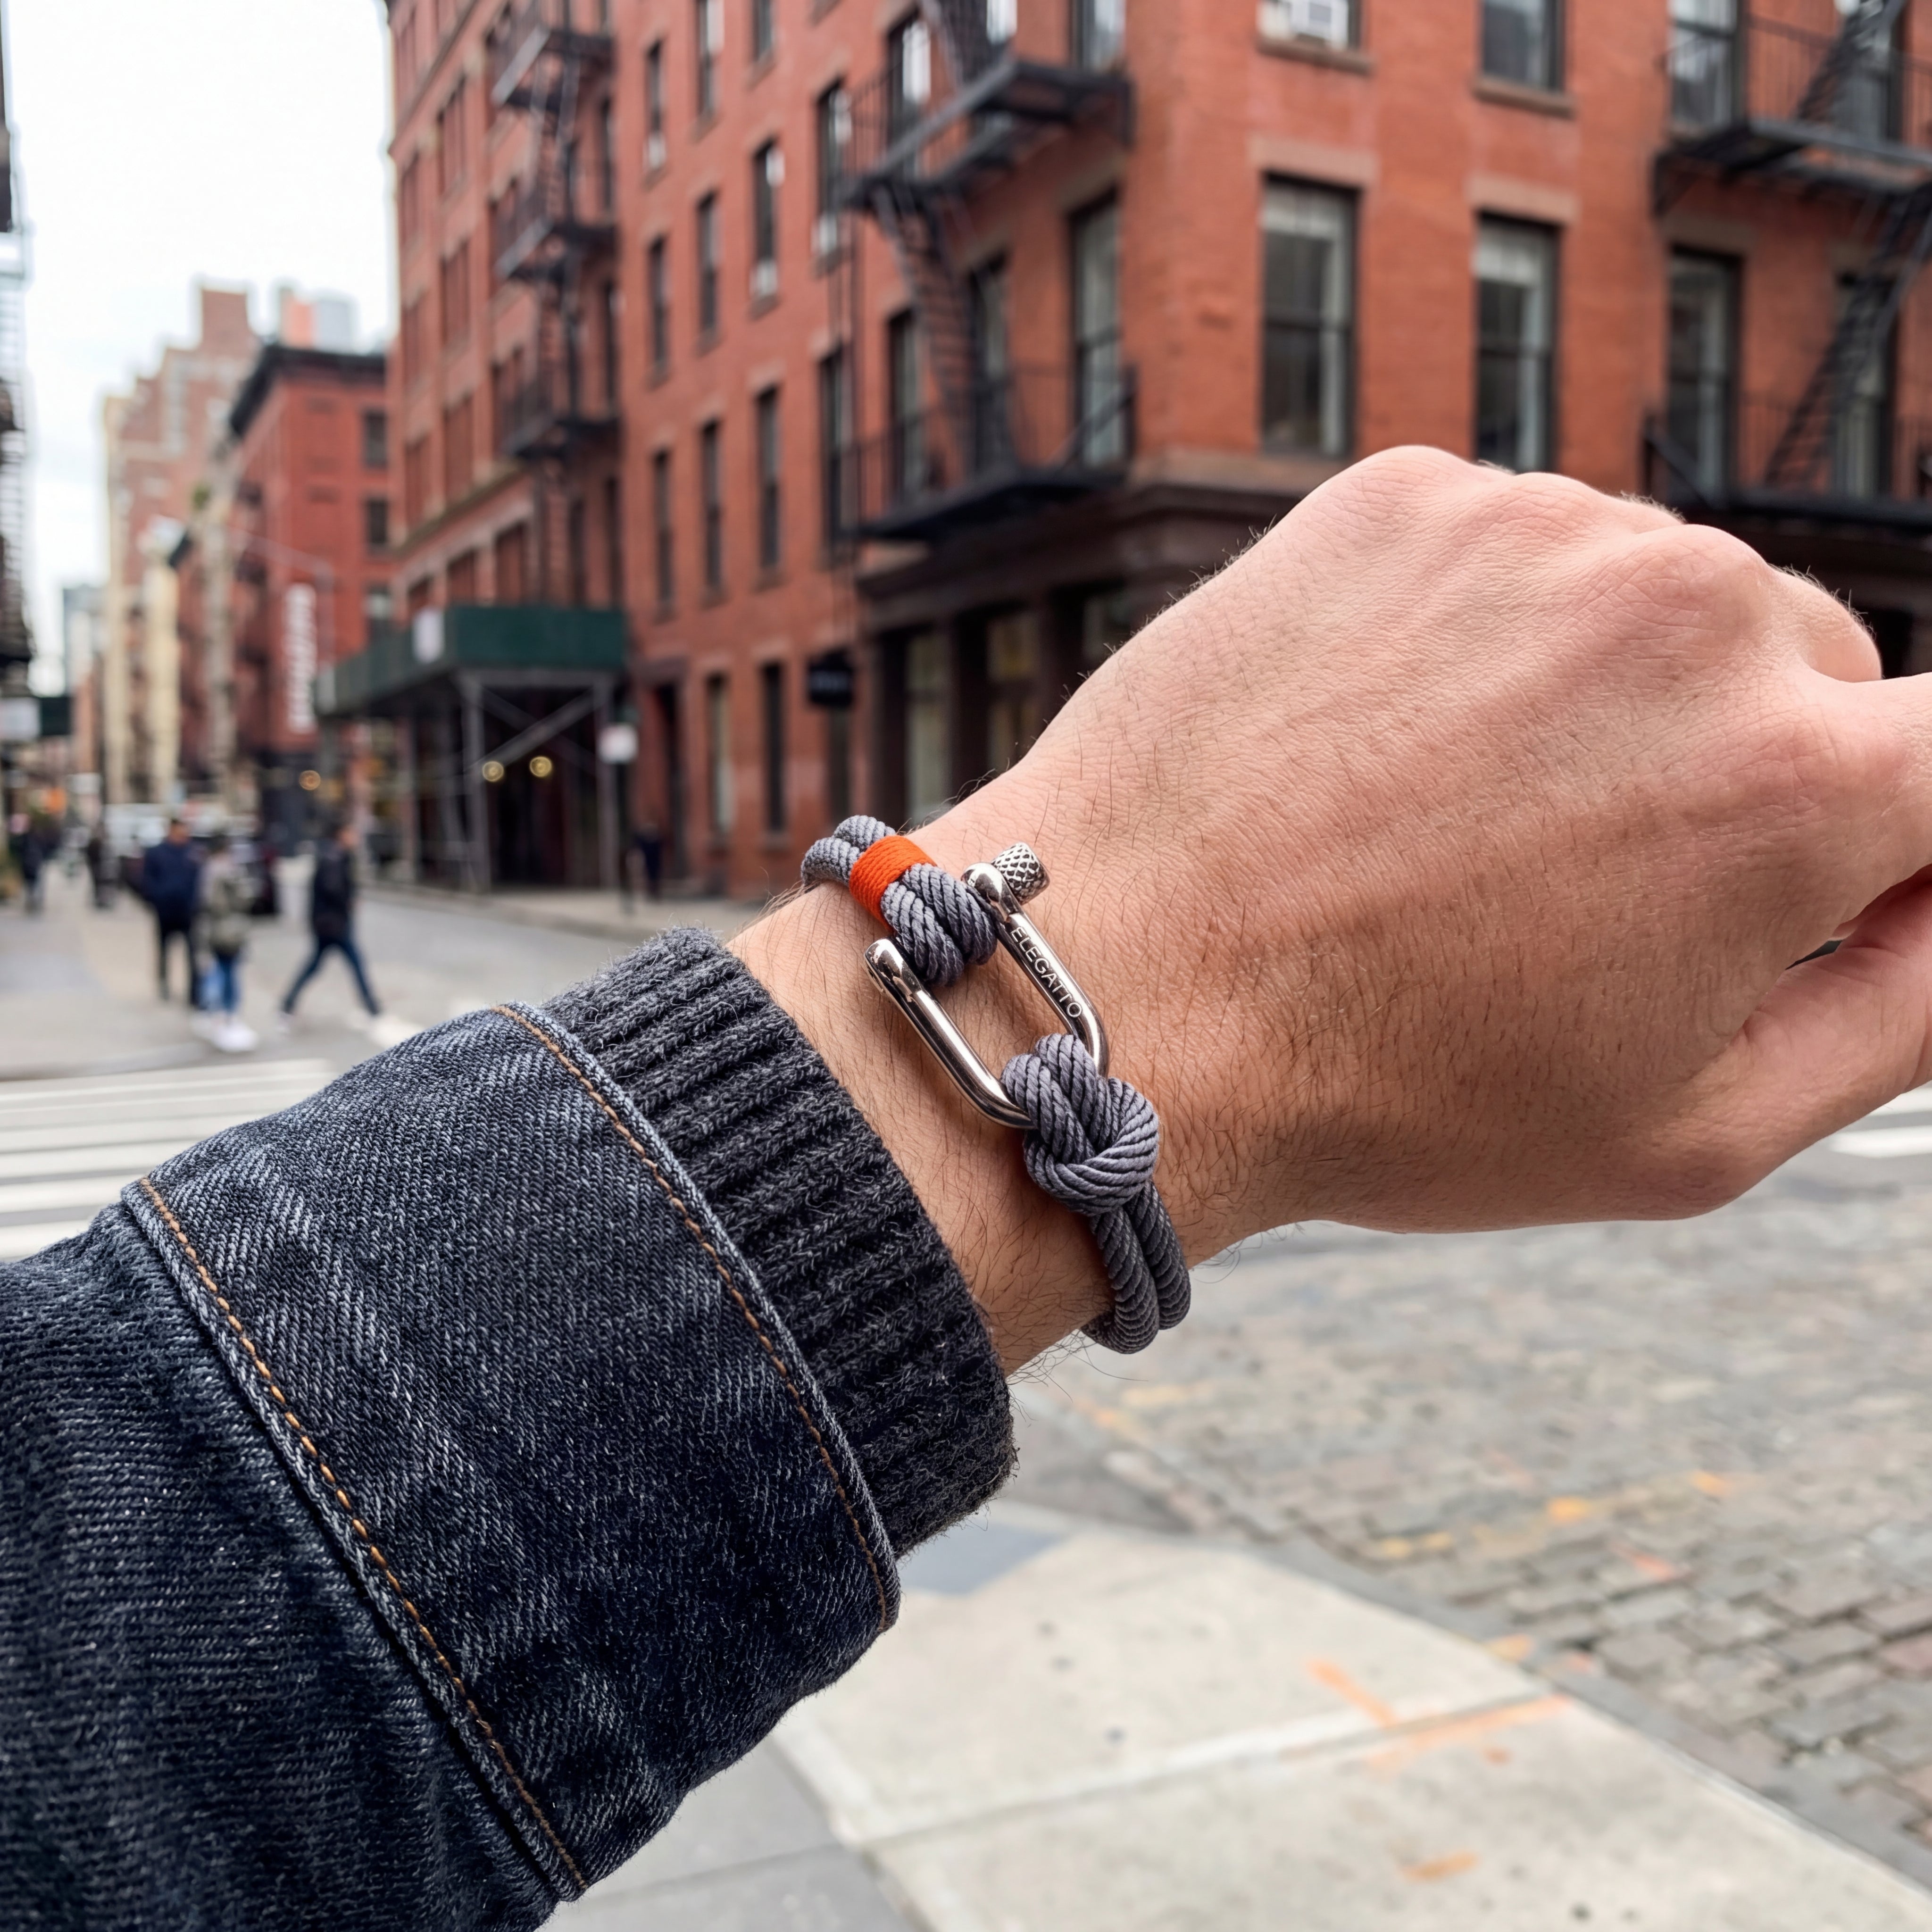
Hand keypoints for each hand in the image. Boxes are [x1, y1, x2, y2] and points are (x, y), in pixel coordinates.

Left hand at [737, 449, 1931, 1363]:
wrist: (1127, 995)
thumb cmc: (1398, 1092)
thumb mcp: (1695, 1132)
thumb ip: (1907, 1007)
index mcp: (1796, 782)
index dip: (1896, 828)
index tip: (1813, 873)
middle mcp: (1692, 613)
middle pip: (1801, 673)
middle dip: (1732, 772)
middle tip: (1570, 888)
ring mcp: (1538, 531)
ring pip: (1652, 605)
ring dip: (1599, 697)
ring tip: (1451, 824)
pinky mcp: (1407, 496)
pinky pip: (1514, 557)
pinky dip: (1479, 637)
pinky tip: (1380, 746)